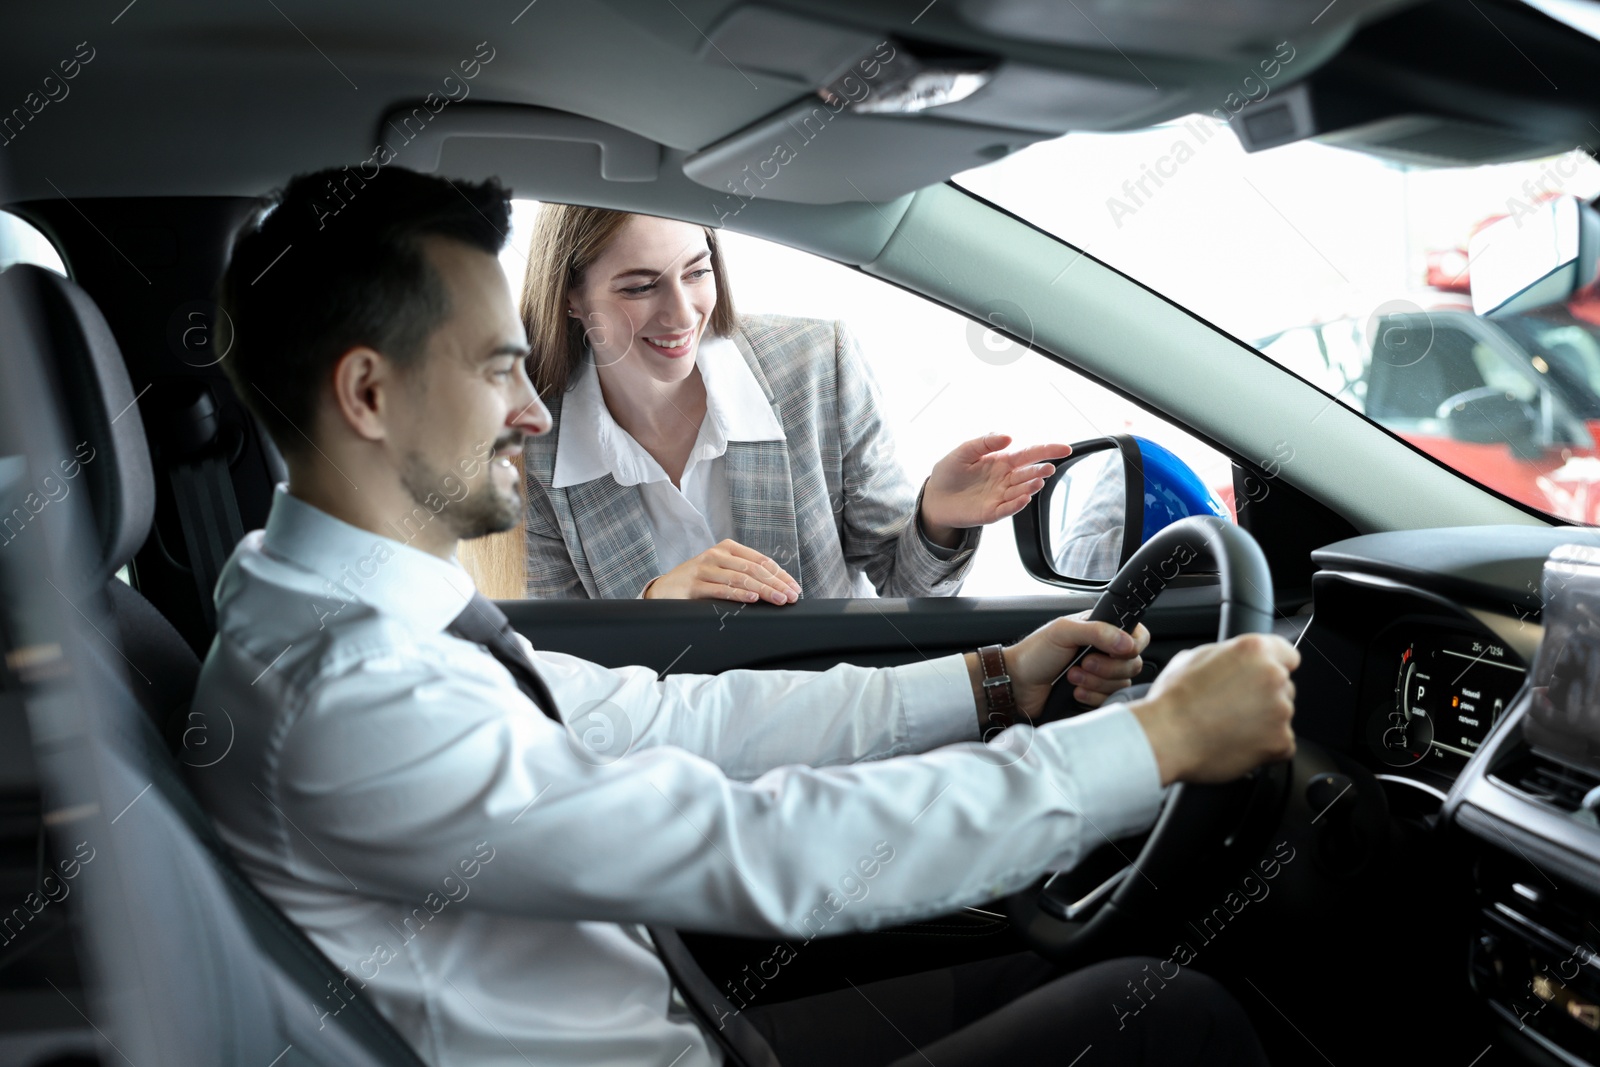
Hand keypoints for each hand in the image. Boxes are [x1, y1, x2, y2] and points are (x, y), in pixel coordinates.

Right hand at [642, 539, 800, 604]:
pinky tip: (752, 598)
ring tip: (778, 599)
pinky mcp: (694, 585)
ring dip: (763, 590)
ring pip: (740, 578)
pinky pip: (721, 589)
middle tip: (791, 597)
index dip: (780, 575)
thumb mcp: (722, 571)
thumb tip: (777, 587)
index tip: (795, 588)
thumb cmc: (699, 581)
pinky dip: (739, 594)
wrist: (665, 589)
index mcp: (728, 548)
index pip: (761, 561)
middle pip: (754, 569)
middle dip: (776, 584)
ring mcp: (704, 569)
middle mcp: (717, 555)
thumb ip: (744, 574)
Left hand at [920, 434, 1070, 546]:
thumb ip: (984, 443)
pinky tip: (1024, 499)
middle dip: (1040, 470)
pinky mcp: (991, 512)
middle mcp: (1005, 479)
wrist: (934, 497)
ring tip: (1037, 480)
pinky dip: (1016, 505)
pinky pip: (1007, 509)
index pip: (1029, 454)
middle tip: (1047, 468)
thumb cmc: (949, 472)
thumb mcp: (963, 451)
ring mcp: (1000, 496)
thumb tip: (1009, 437)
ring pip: (1021, 491)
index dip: (1048, 450)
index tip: (1066, 449)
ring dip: (1030, 486)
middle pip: (1029, 473)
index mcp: (1002, 461)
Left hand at [1002, 615, 1150, 716]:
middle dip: (1107, 668)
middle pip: (1133, 663)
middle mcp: (1105, 651)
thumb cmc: (1034, 654)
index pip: (1137, 635)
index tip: (1116, 651)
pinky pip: (1110, 700)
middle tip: (1083, 664)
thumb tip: (1127, 643)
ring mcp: (1101, 675)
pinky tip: (1075, 692)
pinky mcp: (1096, 695)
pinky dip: (1092, 697)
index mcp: (1101, 629)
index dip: (1131, 645)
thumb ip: (1098, 631)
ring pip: (1122, 684)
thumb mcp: (1063, 632)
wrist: (1016, 684)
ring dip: (1096, 683)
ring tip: (1072, 677)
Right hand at [1129, 634, 1299, 785]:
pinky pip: (1282, 744)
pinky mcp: (1281, 741)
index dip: (1272, 667)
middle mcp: (1273, 676)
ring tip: (1229, 727)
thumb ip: (1225, 656)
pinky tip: (1237, 743)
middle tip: (1234, 706)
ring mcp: (1281, 710)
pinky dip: (1265, 747)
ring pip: (1282, 715)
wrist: (1165, 737)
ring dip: (1264, 721)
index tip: (1261, 678)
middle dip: (1265, 696)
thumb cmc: (1173, 699)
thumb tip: (1231, 662)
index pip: (1287, 654)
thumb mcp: (1193, 658)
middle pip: (1284, 686)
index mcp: (1254, 650)